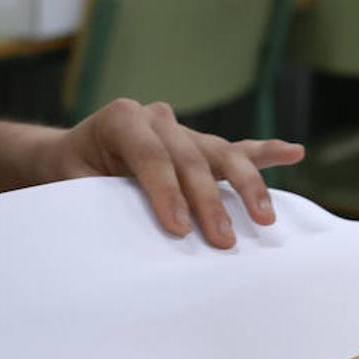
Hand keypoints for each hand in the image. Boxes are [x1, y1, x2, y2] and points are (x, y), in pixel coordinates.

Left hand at [39, 99, 305, 248]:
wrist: (64, 160)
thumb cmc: (64, 179)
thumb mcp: (69, 188)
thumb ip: (101, 201)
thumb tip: (132, 233)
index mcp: (121, 118)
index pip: (151, 154)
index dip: (166, 191)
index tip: (178, 229)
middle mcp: (156, 117)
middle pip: (191, 156)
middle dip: (209, 200)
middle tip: (222, 240)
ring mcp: (182, 130)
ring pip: (221, 153)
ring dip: (247, 186)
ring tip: (265, 217)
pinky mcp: (198, 145)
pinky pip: (235, 150)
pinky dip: (264, 153)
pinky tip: (294, 153)